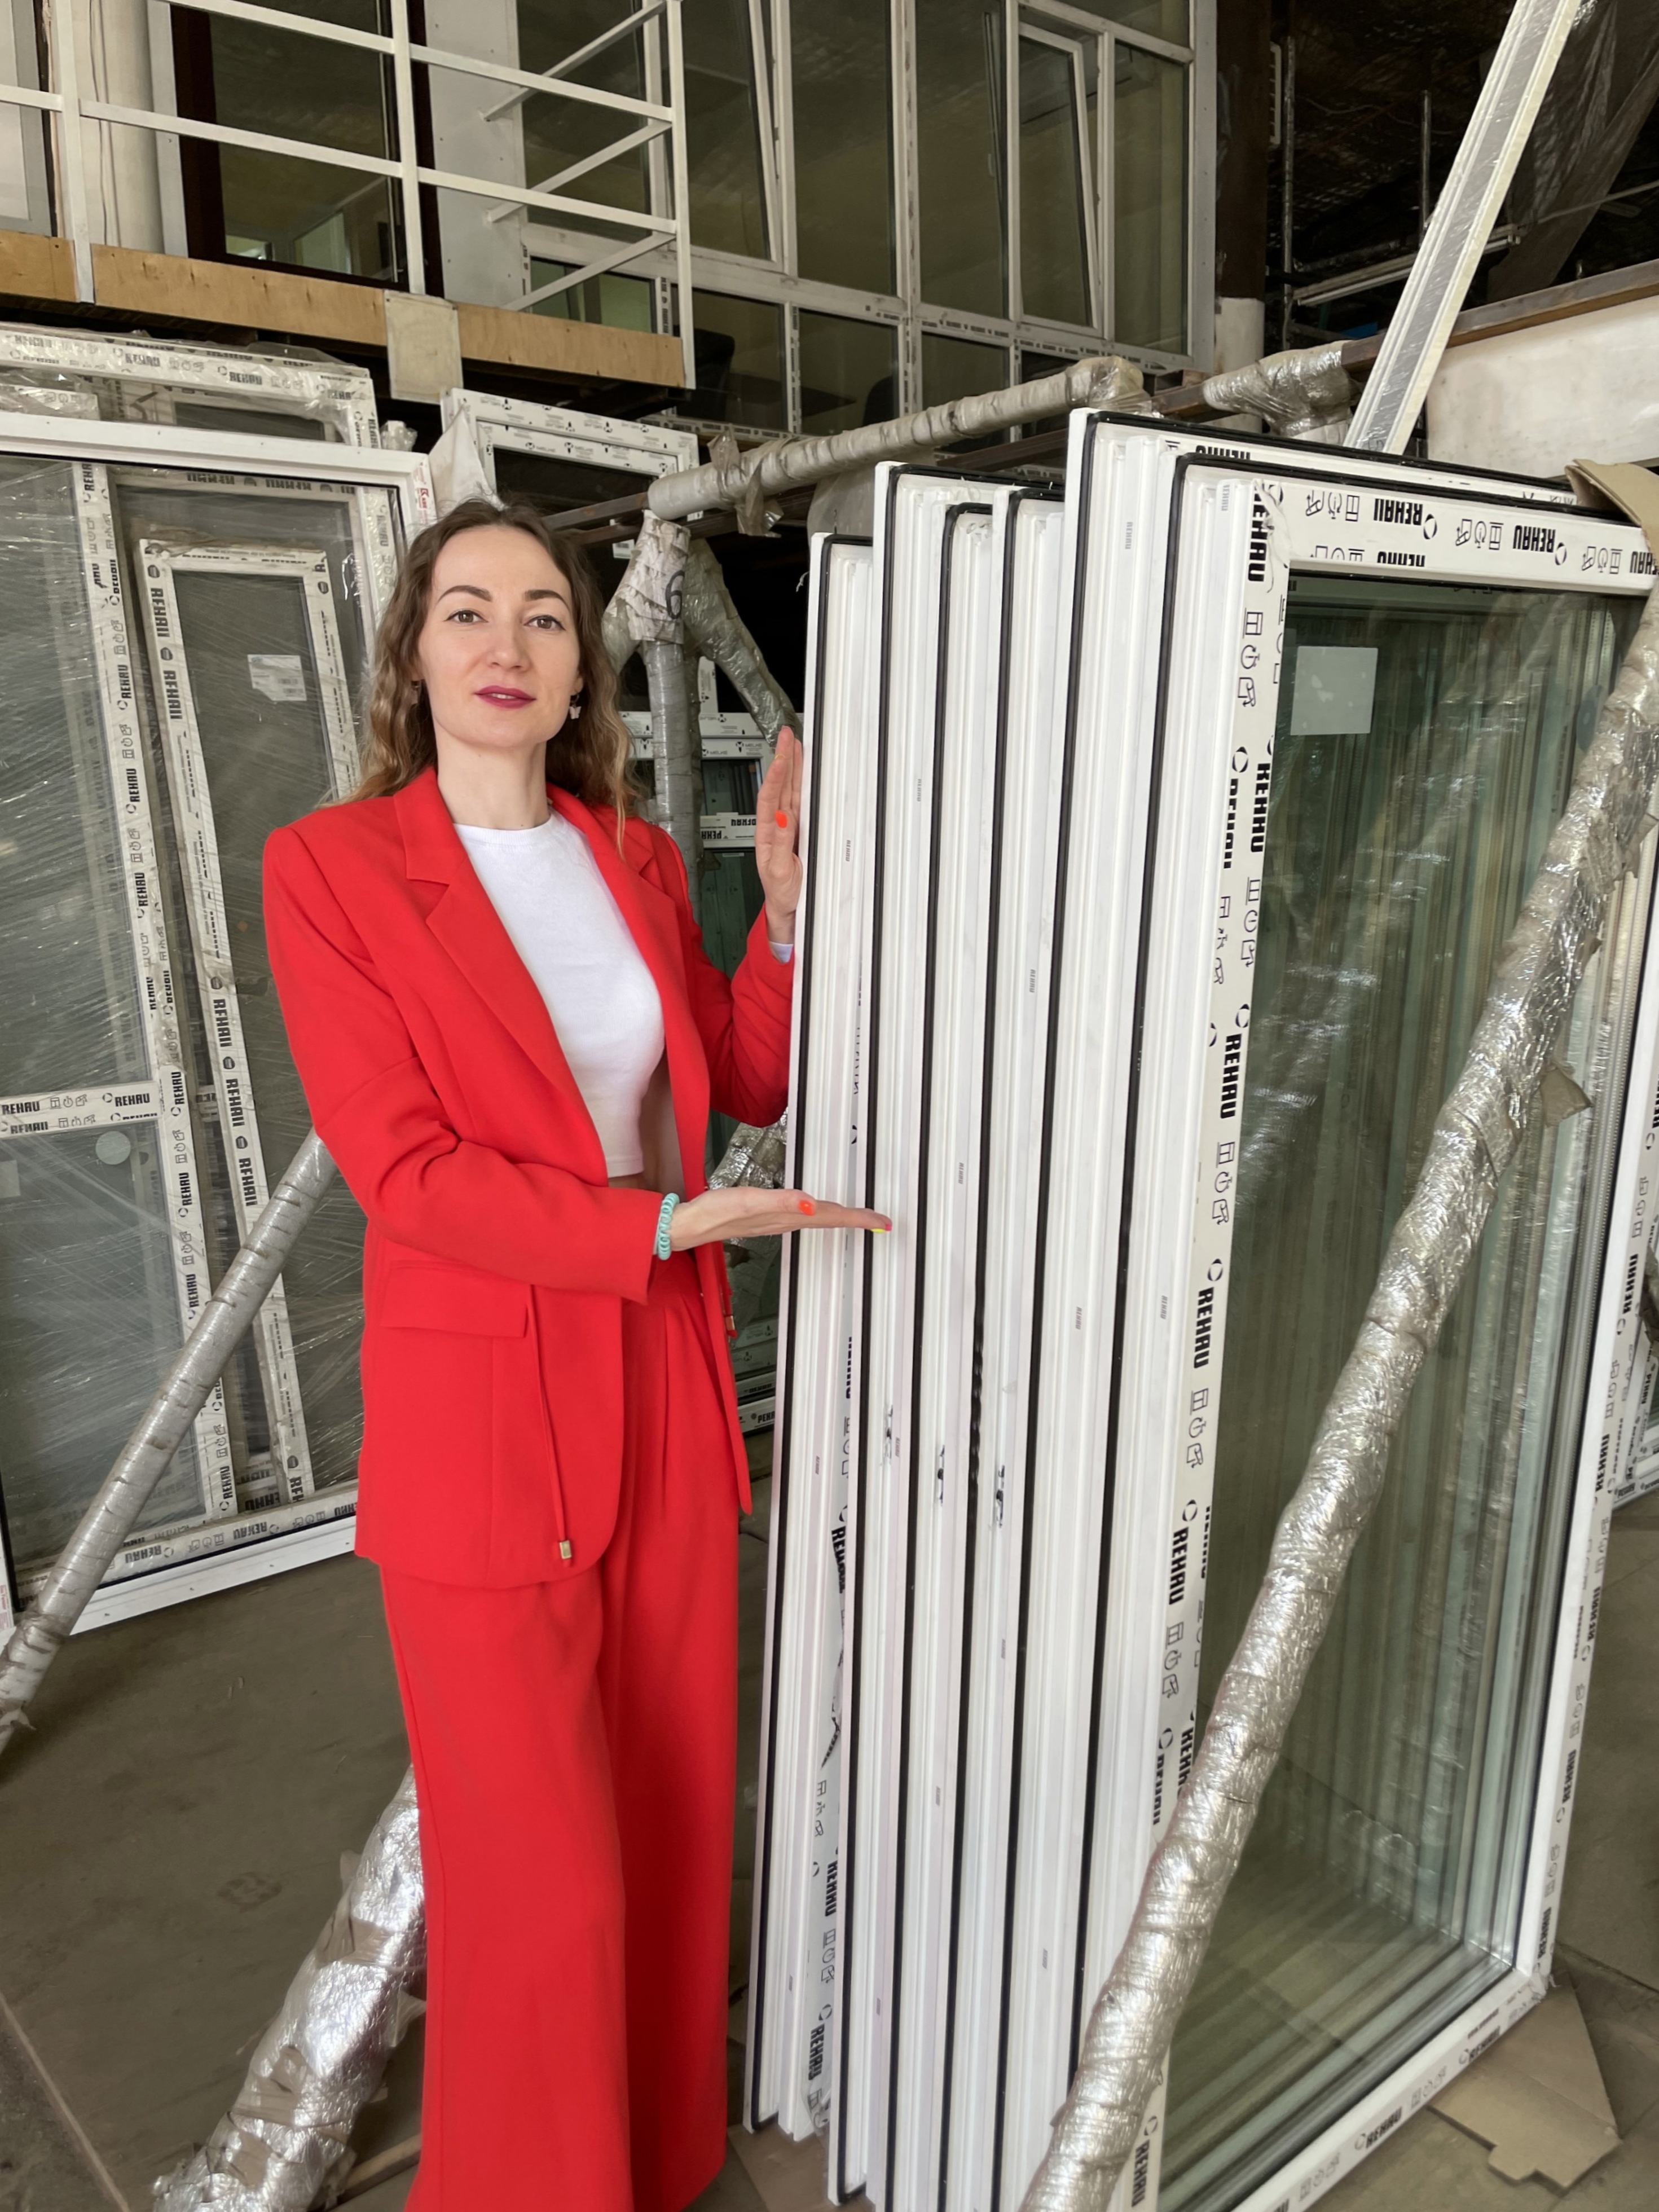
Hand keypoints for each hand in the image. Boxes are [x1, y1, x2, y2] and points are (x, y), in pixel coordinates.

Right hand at [668, 1185, 888, 1249]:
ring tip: (859, 1217)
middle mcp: (788, 1220)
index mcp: (789, 1216)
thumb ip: (781, 1201)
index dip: (859, 1218)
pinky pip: (803, 1217)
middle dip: (857, 1220)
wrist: (690, 1225)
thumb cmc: (716, 1212)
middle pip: (830, 1219)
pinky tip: (817, 1211)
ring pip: (819, 1219)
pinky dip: (819, 1214)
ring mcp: (778, 1221)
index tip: (884, 1223)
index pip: (832, 1216)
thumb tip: (813, 1204)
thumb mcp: (749, 1201)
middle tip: (881, 1221)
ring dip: (841, 1218)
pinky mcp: (768, 1217)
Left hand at [755, 726, 802, 944]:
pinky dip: (801, 783)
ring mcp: (789, 826)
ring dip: (792, 767)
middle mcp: (776, 826)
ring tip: (795, 745)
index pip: (770, 798)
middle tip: (787, 736)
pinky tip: (803, 771)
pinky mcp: (800, 830)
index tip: (782, 756)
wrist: (788, 906)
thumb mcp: (780, 872)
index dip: (776, 776)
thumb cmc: (782, 893)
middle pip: (780, 786)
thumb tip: (782, 819)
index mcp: (767, 833)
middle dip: (783, 760)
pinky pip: (800, 802)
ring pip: (790, 790)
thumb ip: (781, 845)